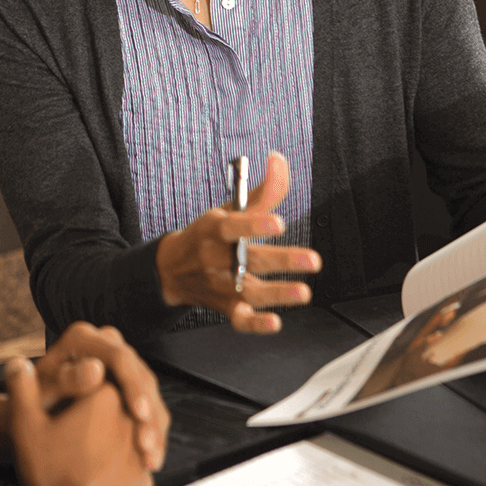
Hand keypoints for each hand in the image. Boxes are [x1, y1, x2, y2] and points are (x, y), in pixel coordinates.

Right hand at [6, 356, 152, 485]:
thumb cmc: (54, 479)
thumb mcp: (26, 427)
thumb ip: (21, 389)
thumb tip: (16, 362)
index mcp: (105, 395)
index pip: (96, 372)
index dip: (76, 382)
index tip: (60, 398)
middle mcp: (131, 417)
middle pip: (111, 397)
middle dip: (93, 407)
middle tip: (65, 430)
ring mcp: (142, 448)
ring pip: (125, 427)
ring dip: (107, 432)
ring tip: (79, 453)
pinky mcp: (145, 476)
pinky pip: (133, 457)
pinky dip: (119, 459)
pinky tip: (95, 472)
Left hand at [35, 322, 168, 470]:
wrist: (29, 419)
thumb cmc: (31, 405)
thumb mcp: (44, 394)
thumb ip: (67, 380)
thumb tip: (96, 370)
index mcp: (82, 338)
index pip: (119, 357)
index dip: (132, 385)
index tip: (139, 415)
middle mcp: (103, 344)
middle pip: (139, 374)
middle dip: (148, 412)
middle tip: (147, 446)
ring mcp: (118, 365)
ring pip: (148, 392)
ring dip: (153, 427)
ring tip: (151, 460)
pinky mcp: (127, 385)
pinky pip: (148, 406)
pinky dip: (151, 434)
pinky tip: (151, 460)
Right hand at [155, 151, 321, 332]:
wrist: (173, 268)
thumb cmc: (207, 235)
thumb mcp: (228, 209)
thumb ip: (260, 190)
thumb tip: (279, 161)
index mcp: (213, 229)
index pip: (232, 227)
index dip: (254, 225)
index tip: (278, 222)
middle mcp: (215, 259)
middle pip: (249, 260)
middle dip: (282, 260)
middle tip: (312, 260)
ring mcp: (220, 285)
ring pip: (249, 292)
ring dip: (277, 294)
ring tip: (303, 292)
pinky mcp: (225, 308)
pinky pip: (240, 320)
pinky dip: (256, 324)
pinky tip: (274, 322)